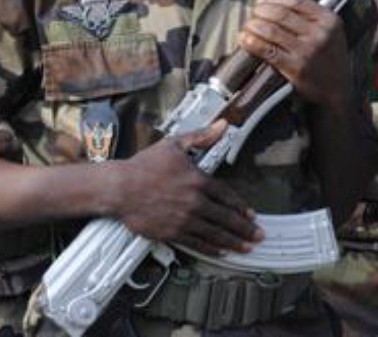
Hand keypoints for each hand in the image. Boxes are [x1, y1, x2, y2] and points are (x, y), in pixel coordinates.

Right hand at [108, 121, 262, 254]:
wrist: (119, 188)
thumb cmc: (144, 166)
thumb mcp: (174, 144)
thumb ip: (201, 137)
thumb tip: (222, 125)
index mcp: (197, 180)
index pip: (227, 196)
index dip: (241, 207)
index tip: (252, 215)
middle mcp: (194, 202)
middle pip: (225, 218)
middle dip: (244, 229)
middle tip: (258, 235)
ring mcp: (183, 219)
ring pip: (214, 234)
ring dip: (233, 242)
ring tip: (246, 247)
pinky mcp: (171, 233)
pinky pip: (196, 243)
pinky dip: (211, 249)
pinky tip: (221, 252)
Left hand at [239, 0, 350, 109]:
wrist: (337, 90)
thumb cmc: (330, 59)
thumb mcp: (330, 32)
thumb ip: (311, 16)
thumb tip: (275, 3)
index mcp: (329, 20)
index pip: (296, 1)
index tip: (261, 0)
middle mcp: (319, 33)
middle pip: (281, 14)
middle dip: (260, 11)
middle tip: (253, 15)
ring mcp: (308, 51)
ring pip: (272, 30)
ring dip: (254, 26)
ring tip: (247, 27)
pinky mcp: (296, 68)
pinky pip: (268, 51)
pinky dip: (253, 43)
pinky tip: (245, 40)